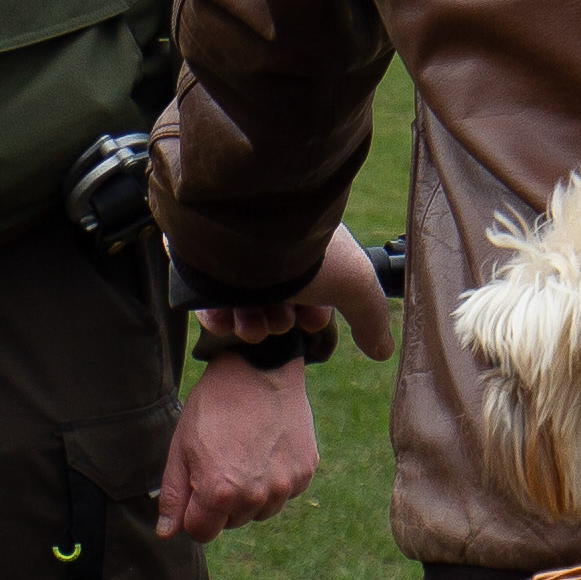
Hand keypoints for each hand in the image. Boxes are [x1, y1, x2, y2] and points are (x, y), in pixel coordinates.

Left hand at [157, 354, 317, 540]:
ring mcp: (285, 487)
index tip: (196, 485)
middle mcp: (256, 497)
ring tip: (244, 454)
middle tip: (221, 461)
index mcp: (220, 494)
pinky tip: (266, 449)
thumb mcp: (181, 447)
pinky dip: (273, 480)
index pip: (201, 533)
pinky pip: (283, 493)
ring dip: (249, 494)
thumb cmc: (213, 407)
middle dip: (221, 503)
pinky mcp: (305, 474)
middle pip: (231, 523)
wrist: (259, 370)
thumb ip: (173, 495)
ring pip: (259, 511)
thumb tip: (166, 533)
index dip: (193, 512)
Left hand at [200, 226, 393, 360]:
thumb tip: (383, 350)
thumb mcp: (355, 286)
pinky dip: (217, 316)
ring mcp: (231, 254)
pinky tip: (227, 320)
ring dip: (251, 323)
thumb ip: (371, 318)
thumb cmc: (309, 254)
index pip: (309, 287)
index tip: (312, 319)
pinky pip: (205, 296)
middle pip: (275, 298)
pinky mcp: (197, 262)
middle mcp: (268, 246)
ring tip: (252, 324)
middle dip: (279, 320)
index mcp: (306, 243)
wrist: (249, 229)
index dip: (312, 312)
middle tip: (279, 320)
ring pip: (241, 301)